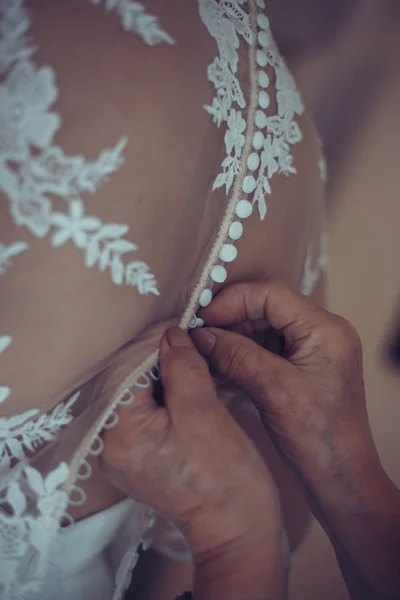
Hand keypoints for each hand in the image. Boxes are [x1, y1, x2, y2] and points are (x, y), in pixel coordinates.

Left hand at [100, 327, 281, 562]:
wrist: (237, 531)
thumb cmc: (226, 476)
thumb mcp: (204, 411)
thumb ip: (182, 365)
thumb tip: (172, 333)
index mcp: (120, 433)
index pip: (128, 367)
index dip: (155, 341)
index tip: (182, 323)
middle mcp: (109, 444)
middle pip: (128, 380)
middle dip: (158, 356)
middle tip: (190, 338)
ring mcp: (122, 452)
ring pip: (137, 393)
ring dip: (162, 372)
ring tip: (192, 357)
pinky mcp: (138, 455)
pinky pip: (144, 411)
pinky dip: (163, 392)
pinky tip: (187, 382)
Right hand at [192, 280, 380, 489]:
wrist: (340, 478)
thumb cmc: (317, 438)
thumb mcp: (273, 390)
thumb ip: (236, 355)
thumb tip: (200, 334)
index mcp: (325, 330)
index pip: (271, 294)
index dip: (232, 301)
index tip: (201, 319)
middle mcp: (322, 332)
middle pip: (266, 307)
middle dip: (229, 320)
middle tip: (197, 337)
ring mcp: (312, 349)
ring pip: (262, 327)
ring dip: (232, 338)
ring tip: (202, 354)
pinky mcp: (302, 366)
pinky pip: (266, 348)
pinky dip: (240, 354)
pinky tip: (216, 366)